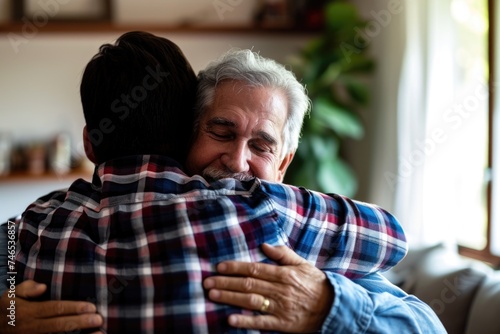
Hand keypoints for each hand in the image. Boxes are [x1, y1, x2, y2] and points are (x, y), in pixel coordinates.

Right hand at [0, 280, 102, 333]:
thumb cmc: (6, 309)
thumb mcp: (10, 295)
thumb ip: (26, 288)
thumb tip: (43, 286)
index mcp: (29, 312)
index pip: (55, 309)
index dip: (74, 308)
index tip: (91, 307)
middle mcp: (32, 327)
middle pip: (60, 325)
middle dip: (81, 322)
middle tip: (99, 319)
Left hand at [203, 243, 333, 332]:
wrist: (334, 306)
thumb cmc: (316, 283)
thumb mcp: (303, 264)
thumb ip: (283, 254)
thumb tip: (264, 244)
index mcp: (284, 274)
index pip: (255, 268)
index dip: (235, 267)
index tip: (219, 267)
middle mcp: (280, 289)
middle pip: (248, 284)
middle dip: (226, 282)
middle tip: (207, 282)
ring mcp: (280, 307)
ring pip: (251, 301)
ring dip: (230, 298)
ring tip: (213, 295)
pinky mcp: (282, 324)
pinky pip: (261, 323)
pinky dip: (246, 321)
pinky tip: (230, 319)